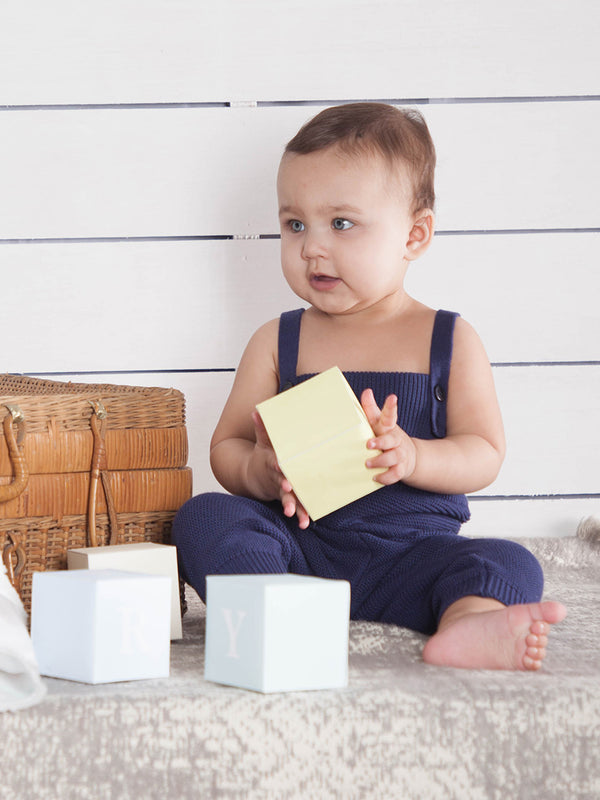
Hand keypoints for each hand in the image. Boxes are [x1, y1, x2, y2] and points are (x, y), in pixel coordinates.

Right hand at [251, 411, 310, 528]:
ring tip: (295, 514)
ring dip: (291, 506)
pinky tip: (306, 523)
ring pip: (287, 499)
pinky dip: (300, 516)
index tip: (280, 466)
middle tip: (289, 488)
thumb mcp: (262, 443)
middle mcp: (277, 478)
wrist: (255, 478)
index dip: (277, 465)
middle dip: (284, 487)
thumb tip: (257, 410)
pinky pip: (295, 508)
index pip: (274, 463)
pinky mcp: (289, 499)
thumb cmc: (264, 457)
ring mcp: (282, 491)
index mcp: (272, 463)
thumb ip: (262, 429)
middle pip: (280, 483)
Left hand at [361, 389, 416, 484]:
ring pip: (394, 457)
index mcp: (389, 427)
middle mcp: (396, 440)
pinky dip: (386, 477)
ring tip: (367, 463)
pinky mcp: (401, 469)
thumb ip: (371, 408)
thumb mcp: (379, 422)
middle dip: (381, 442)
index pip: (390, 415)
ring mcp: (400, 455)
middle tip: (369, 444)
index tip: (392, 397)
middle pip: (392, 439)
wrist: (409, 457)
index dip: (391, 406)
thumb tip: (366, 391)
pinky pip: (395, 474)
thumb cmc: (387, 436)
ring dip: (380, 461)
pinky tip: (376, 477)